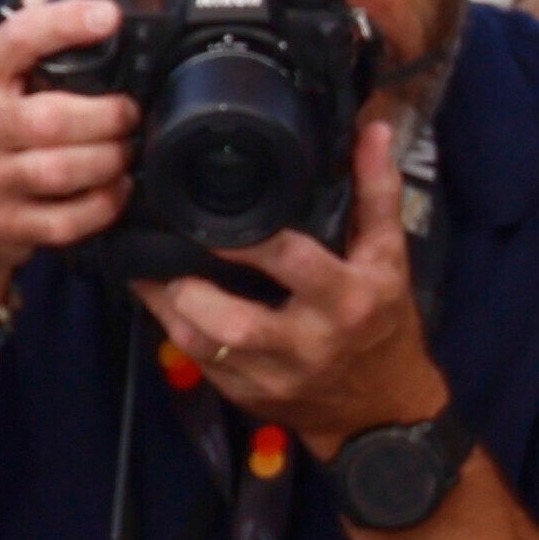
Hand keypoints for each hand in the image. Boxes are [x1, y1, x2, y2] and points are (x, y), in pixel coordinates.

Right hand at [0, 0, 141, 305]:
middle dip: (109, 116)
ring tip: (124, 150)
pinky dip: (105, 205)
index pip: (16, 39)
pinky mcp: (6, 225)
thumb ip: (39, 20)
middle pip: (53, 119)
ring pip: (64, 171)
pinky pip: (69, 220)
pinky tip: (114, 189)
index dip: (65, 24)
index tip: (107, 15)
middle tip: (129, 113)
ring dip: (111, 161)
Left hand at [144, 105, 457, 457]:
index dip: (245, 240)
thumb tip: (372, 131)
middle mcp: (308, 342)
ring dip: (165, 307)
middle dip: (187, 287)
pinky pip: (195, 361)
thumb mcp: (389, 259)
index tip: (210, 219)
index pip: (292, 263)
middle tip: (162, 251)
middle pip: (232, 320)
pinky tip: (161, 300)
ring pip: (200, 345)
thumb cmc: (384, 322)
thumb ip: (377, 193)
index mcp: (347, 300)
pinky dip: (171, 329)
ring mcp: (272, 375)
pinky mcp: (245, 394)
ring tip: (149, 270)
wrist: (382, 408)